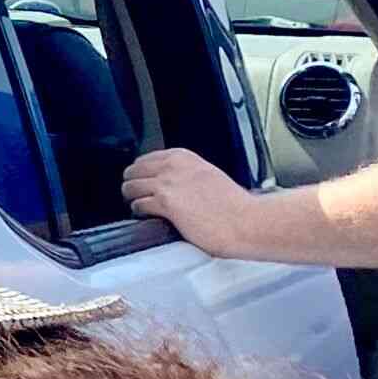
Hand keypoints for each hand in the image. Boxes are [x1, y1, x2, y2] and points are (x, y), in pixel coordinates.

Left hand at [122, 146, 257, 255]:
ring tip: (140, 207)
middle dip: (133, 185)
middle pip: (133, 171)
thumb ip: (186, 174)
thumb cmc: (234, 205)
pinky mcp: (165, 204)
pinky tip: (146, 217)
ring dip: (132, 199)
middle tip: (138, 197)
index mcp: (184, 157)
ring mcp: (168, 184)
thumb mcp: (207, 175)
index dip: (141, 174)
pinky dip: (138, 212)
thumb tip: (171, 184)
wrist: (247, 221)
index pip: (145, 159)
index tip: (143, 183)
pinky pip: (137, 205)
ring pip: (130, 187)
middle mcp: (173, 166)